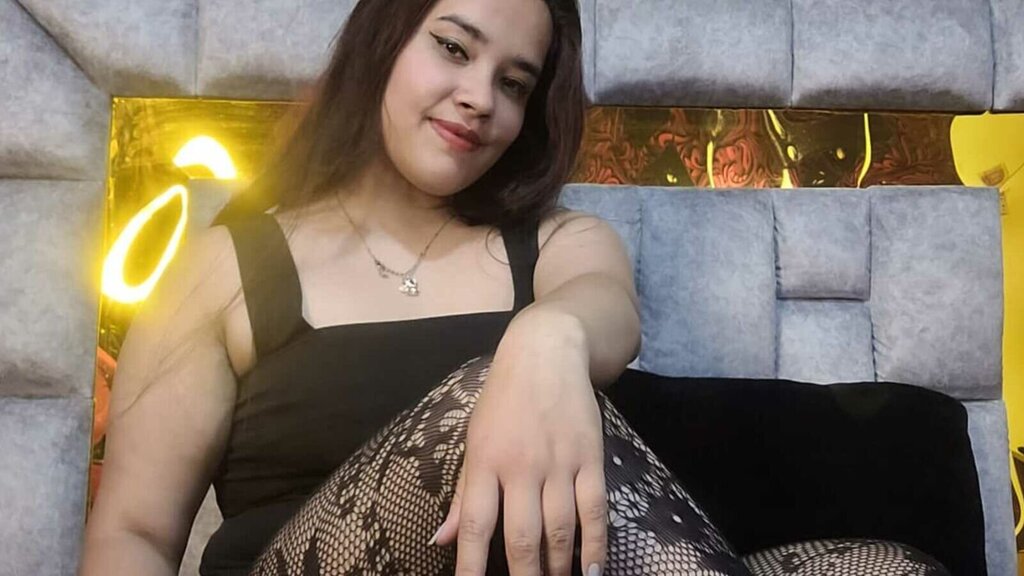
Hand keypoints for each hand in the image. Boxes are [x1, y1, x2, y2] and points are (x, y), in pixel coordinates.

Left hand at [432, 310, 607, 575]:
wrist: (547, 352)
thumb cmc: (502, 400)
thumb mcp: (474, 439)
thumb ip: (465, 494)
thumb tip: (442, 540)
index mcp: (485, 461)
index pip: (475, 525)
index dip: (471, 566)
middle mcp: (521, 466)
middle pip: (521, 537)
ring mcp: (559, 462)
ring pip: (560, 529)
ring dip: (558, 567)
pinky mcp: (590, 457)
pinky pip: (595, 510)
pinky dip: (596, 545)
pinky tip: (593, 570)